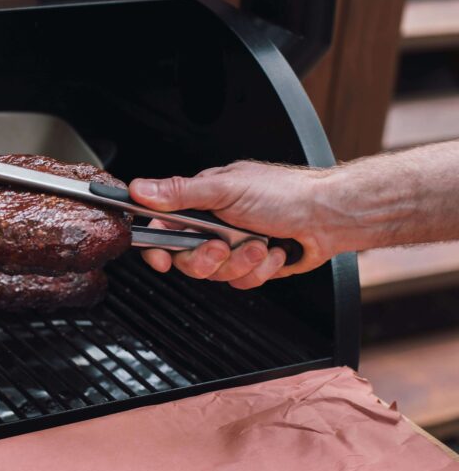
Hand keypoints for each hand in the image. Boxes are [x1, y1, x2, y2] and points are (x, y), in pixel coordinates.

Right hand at [128, 161, 338, 288]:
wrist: (329, 217)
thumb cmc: (286, 194)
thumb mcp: (226, 189)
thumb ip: (179, 193)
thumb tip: (139, 188)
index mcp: (201, 202)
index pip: (162, 227)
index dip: (157, 246)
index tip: (160, 258)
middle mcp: (213, 225)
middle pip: (187, 259)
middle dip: (207, 258)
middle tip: (222, 246)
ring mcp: (233, 246)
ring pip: (215, 274)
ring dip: (241, 262)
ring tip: (260, 244)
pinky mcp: (251, 265)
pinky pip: (241, 281)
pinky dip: (260, 270)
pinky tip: (274, 251)